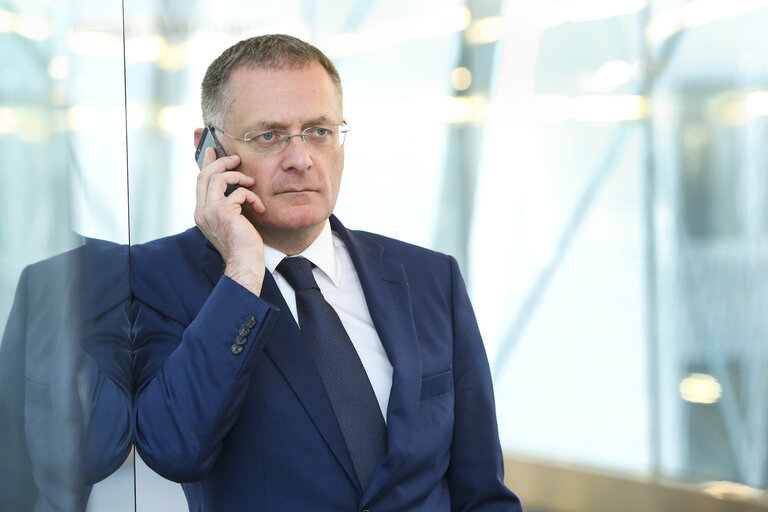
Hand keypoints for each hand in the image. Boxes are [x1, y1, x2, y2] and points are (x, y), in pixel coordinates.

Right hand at [194, 147, 265, 294]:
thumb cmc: (242, 245)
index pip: (200, 182)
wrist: (244, 264)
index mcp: (201, 213)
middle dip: (221, 162)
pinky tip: (259, 207)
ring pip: (219, 179)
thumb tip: (234, 187)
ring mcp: (210, 212)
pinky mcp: (223, 212)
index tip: (212, 151)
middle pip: (205, 175)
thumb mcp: (232, 221)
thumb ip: (228, 205)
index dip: (206, 164)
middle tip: (236, 158)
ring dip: (239, 177)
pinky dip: (251, 196)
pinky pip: (238, 192)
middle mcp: (201, 211)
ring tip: (251, 183)